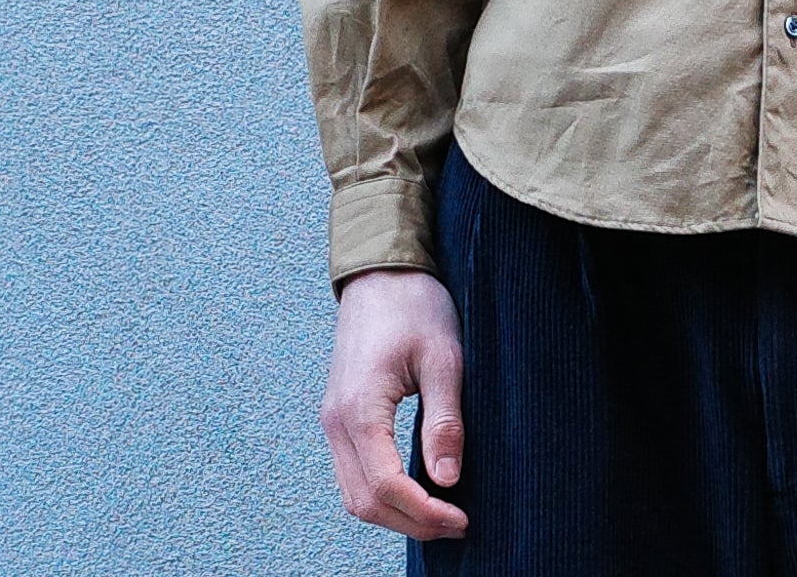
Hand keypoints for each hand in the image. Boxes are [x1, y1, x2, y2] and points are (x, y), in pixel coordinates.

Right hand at [320, 267, 467, 539]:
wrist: (381, 272)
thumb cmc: (416, 307)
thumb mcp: (444, 359)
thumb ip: (444, 421)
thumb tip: (448, 480)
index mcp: (360, 407)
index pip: (386, 484)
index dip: (425, 512)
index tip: (463, 519)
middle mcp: (336, 421)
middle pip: (363, 500)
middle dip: (410, 522)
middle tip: (458, 524)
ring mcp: (333, 420)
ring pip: (354, 493)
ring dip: (395, 514)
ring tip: (442, 514)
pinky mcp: (340, 417)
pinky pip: (353, 473)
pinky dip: (382, 493)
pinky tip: (418, 491)